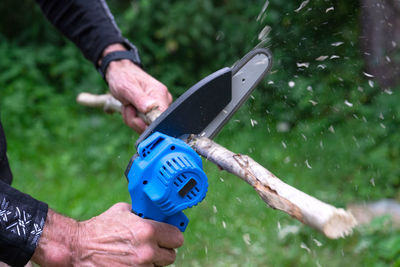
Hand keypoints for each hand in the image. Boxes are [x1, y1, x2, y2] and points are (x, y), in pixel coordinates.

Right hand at [32, 203, 183, 266]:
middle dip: (163, 250)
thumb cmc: (99, 228)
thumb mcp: (123, 212)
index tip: (168, 235)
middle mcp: (147, 252)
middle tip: (153, 246)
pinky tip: (131, 261)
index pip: (177, 237)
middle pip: (171, 255)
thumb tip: (152, 213)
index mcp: (148, 231)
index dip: (172, 235)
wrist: (78, 248)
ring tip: (137, 254)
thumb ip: (141, 213)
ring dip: (152, 261)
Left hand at [101, 44, 171, 132]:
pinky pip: (144, 123)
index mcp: (160, 94)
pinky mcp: (152, 111)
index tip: (134, 117)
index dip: (147, 123)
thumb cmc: (123, 77)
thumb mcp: (127, 87)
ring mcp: (158, 106)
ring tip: (128, 106)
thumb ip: (139, 99)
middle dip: (136, 120)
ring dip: (133, 119)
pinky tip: (130, 109)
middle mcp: (163, 101)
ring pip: (146, 125)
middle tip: (128, 108)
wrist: (120, 73)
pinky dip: (134, 119)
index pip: (160, 118)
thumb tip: (151, 108)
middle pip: (153, 124)